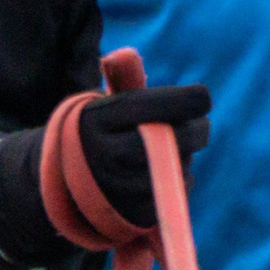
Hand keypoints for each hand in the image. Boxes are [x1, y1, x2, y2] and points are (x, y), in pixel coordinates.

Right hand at [78, 84, 212, 226]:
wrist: (68, 182)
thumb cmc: (101, 131)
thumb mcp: (104, 104)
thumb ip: (124, 79)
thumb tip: (127, 55)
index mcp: (96, 120)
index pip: (148, 106)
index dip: (184, 100)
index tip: (202, 96)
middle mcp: (103, 155)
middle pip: (169, 139)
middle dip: (197, 129)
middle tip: (202, 124)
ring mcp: (117, 188)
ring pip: (177, 167)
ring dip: (186, 155)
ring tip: (173, 148)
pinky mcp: (133, 213)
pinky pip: (176, 192)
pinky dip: (180, 179)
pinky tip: (166, 172)